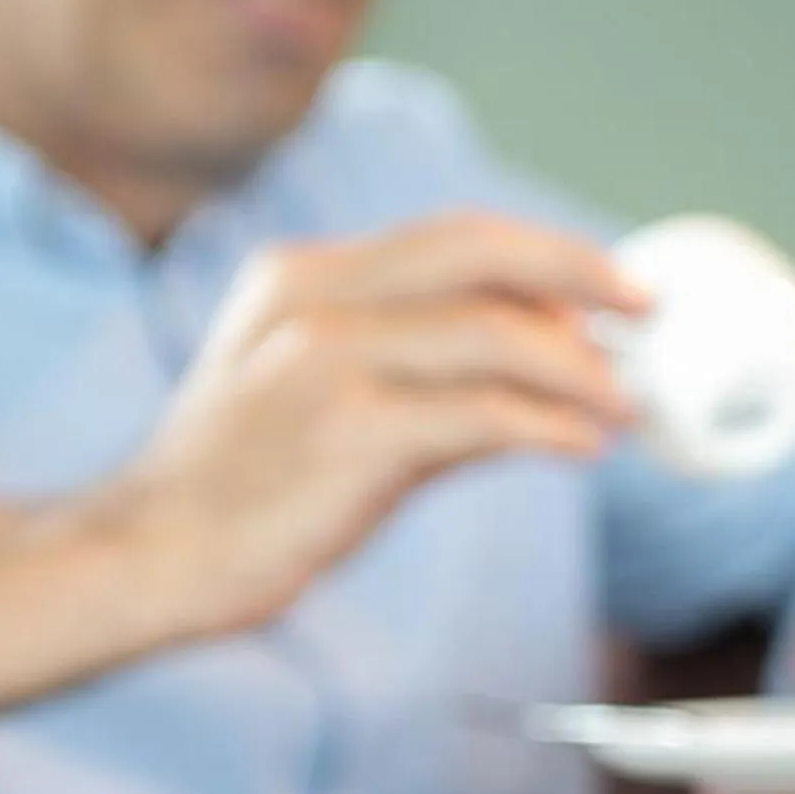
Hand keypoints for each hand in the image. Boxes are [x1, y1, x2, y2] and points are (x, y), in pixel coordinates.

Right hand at [127, 211, 646, 634]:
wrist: (145, 555)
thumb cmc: (238, 489)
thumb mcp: (315, 396)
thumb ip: (418, 371)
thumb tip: (543, 373)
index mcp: (303, 276)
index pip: (453, 238)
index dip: (547, 254)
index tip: (613, 286)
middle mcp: (314, 299)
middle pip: (480, 254)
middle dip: (582, 276)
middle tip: (649, 312)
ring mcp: (326, 361)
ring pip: (493, 334)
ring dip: (580, 370)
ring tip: (624, 406)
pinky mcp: (346, 433)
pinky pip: (480, 416)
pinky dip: (548, 427)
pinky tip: (581, 447)